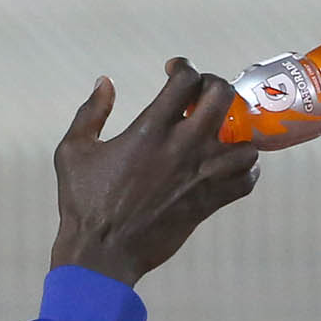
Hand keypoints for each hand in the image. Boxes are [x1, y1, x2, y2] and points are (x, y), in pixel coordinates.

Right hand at [50, 58, 260, 285]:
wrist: (102, 253)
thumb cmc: (83, 203)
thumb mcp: (74, 151)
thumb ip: (91, 112)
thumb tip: (105, 82)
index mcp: (149, 130)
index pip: (185, 81)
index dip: (183, 67)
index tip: (174, 71)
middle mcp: (182, 148)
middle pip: (223, 97)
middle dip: (214, 87)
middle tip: (200, 96)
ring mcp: (201, 176)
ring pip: (246, 141)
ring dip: (236, 132)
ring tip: (218, 133)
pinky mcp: (209, 202)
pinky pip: (247, 179)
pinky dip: (245, 170)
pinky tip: (227, 166)